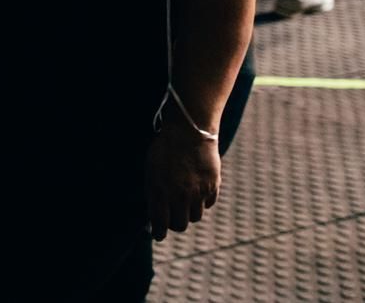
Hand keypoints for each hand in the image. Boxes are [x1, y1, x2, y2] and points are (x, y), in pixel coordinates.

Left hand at [145, 117, 221, 240]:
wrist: (189, 130)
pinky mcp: (213, 186)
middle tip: (172, 217)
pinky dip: (203, 201)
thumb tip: (154, 213)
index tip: (158, 234)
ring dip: (189, 212)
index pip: (160, 224)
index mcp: (160, 192)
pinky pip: (208, 204)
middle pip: (180, 225)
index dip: (159, 233)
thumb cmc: (164, 148)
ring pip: (195, 217)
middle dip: (174, 223)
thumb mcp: (151, 170)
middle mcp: (180, 195)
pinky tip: (197, 191)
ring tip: (185, 201)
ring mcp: (198, 192)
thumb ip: (153, 192)